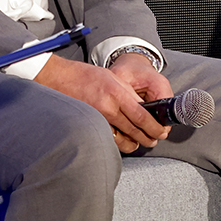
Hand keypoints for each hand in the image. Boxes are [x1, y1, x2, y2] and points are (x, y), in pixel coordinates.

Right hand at [35, 54, 169, 152]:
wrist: (60, 78)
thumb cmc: (86, 76)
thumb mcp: (113, 78)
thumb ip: (129, 95)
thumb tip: (144, 109)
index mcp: (116, 93)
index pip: (142, 115)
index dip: (154, 127)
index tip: (161, 131)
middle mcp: (107, 108)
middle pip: (134, 130)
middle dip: (148, 138)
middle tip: (155, 139)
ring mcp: (97, 119)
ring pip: (121, 140)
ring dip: (134, 143)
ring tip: (140, 142)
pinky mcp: (88, 125)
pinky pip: (107, 139)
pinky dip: (117, 143)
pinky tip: (122, 141)